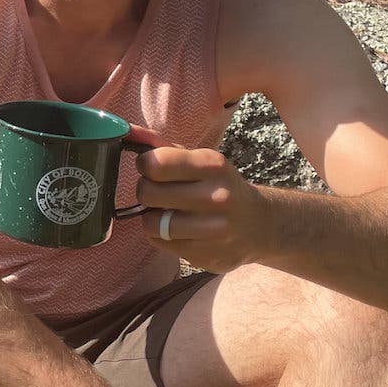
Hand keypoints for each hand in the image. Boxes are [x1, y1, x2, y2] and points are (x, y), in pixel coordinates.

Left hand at [133, 137, 269, 273]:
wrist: (260, 224)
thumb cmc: (218, 186)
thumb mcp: (200, 160)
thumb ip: (162, 146)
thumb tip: (127, 131)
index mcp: (212, 165)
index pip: (156, 163)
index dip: (145, 165)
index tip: (151, 168)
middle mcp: (216, 196)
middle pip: (148, 193)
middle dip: (146, 191)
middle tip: (157, 192)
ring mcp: (213, 229)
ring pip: (151, 223)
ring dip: (152, 217)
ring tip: (166, 212)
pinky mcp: (206, 254)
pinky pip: (160, 242)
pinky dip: (160, 235)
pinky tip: (178, 229)